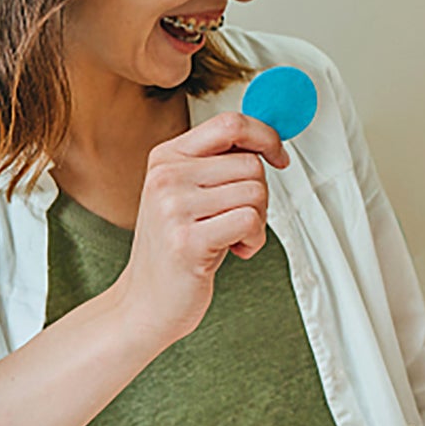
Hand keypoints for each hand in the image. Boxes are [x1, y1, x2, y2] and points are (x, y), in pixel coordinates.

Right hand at [113, 112, 289, 348]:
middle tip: (239, 220)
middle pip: (251, 164)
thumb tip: (267, 141)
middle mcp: (166, 177)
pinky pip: (251, 222)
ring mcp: (174, 208)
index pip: (230, 123)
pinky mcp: (187, 240)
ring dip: (257, 221)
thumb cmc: (177, 247)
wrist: (145, 302)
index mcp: (166, 157)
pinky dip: (254, 240)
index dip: (265, 136)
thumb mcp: (189, 194)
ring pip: (255, 192)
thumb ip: (218, 164)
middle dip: (260, 195)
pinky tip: (235, 251)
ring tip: (232, 237)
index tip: (279, 157)